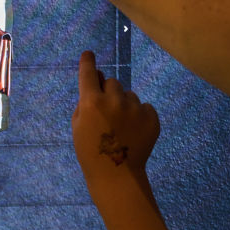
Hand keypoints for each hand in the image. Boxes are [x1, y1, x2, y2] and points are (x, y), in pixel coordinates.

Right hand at [71, 51, 158, 189]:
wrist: (117, 175)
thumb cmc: (89, 151)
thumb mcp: (77, 125)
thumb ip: (84, 101)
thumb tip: (96, 80)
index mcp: (91, 102)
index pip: (88, 73)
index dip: (88, 62)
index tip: (89, 54)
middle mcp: (113, 100)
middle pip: (112, 82)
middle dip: (108, 92)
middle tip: (107, 111)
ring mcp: (135, 108)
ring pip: (129, 95)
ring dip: (125, 104)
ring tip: (122, 126)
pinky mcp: (152, 118)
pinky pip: (145, 107)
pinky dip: (140, 115)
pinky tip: (134, 131)